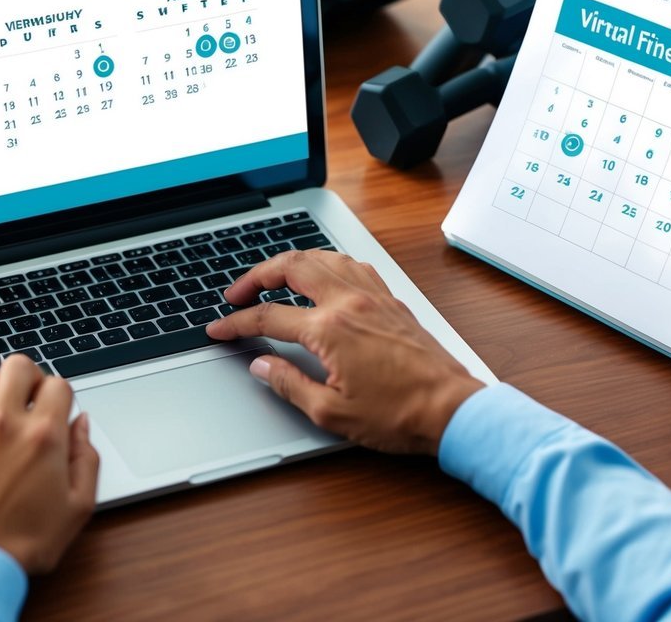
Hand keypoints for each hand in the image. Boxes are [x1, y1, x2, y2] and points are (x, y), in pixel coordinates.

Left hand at [0, 354, 98, 572]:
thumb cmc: (21, 544)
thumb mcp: (77, 509)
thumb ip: (87, 460)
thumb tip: (82, 426)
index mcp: (43, 436)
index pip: (58, 384)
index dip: (60, 393)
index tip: (53, 408)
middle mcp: (4, 423)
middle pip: (17, 365)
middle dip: (26, 375)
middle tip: (23, 395)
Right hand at [206, 250, 483, 455]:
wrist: (451, 410)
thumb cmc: (399, 414)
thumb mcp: (331, 412)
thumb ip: (288, 384)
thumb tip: (262, 366)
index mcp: (330, 329)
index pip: (268, 318)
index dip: (236, 323)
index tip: (219, 329)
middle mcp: (350, 302)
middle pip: (292, 267)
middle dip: (257, 276)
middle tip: (238, 294)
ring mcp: (373, 296)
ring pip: (323, 257)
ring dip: (291, 262)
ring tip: (273, 278)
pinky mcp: (391, 301)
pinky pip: (352, 265)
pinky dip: (327, 263)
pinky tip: (322, 274)